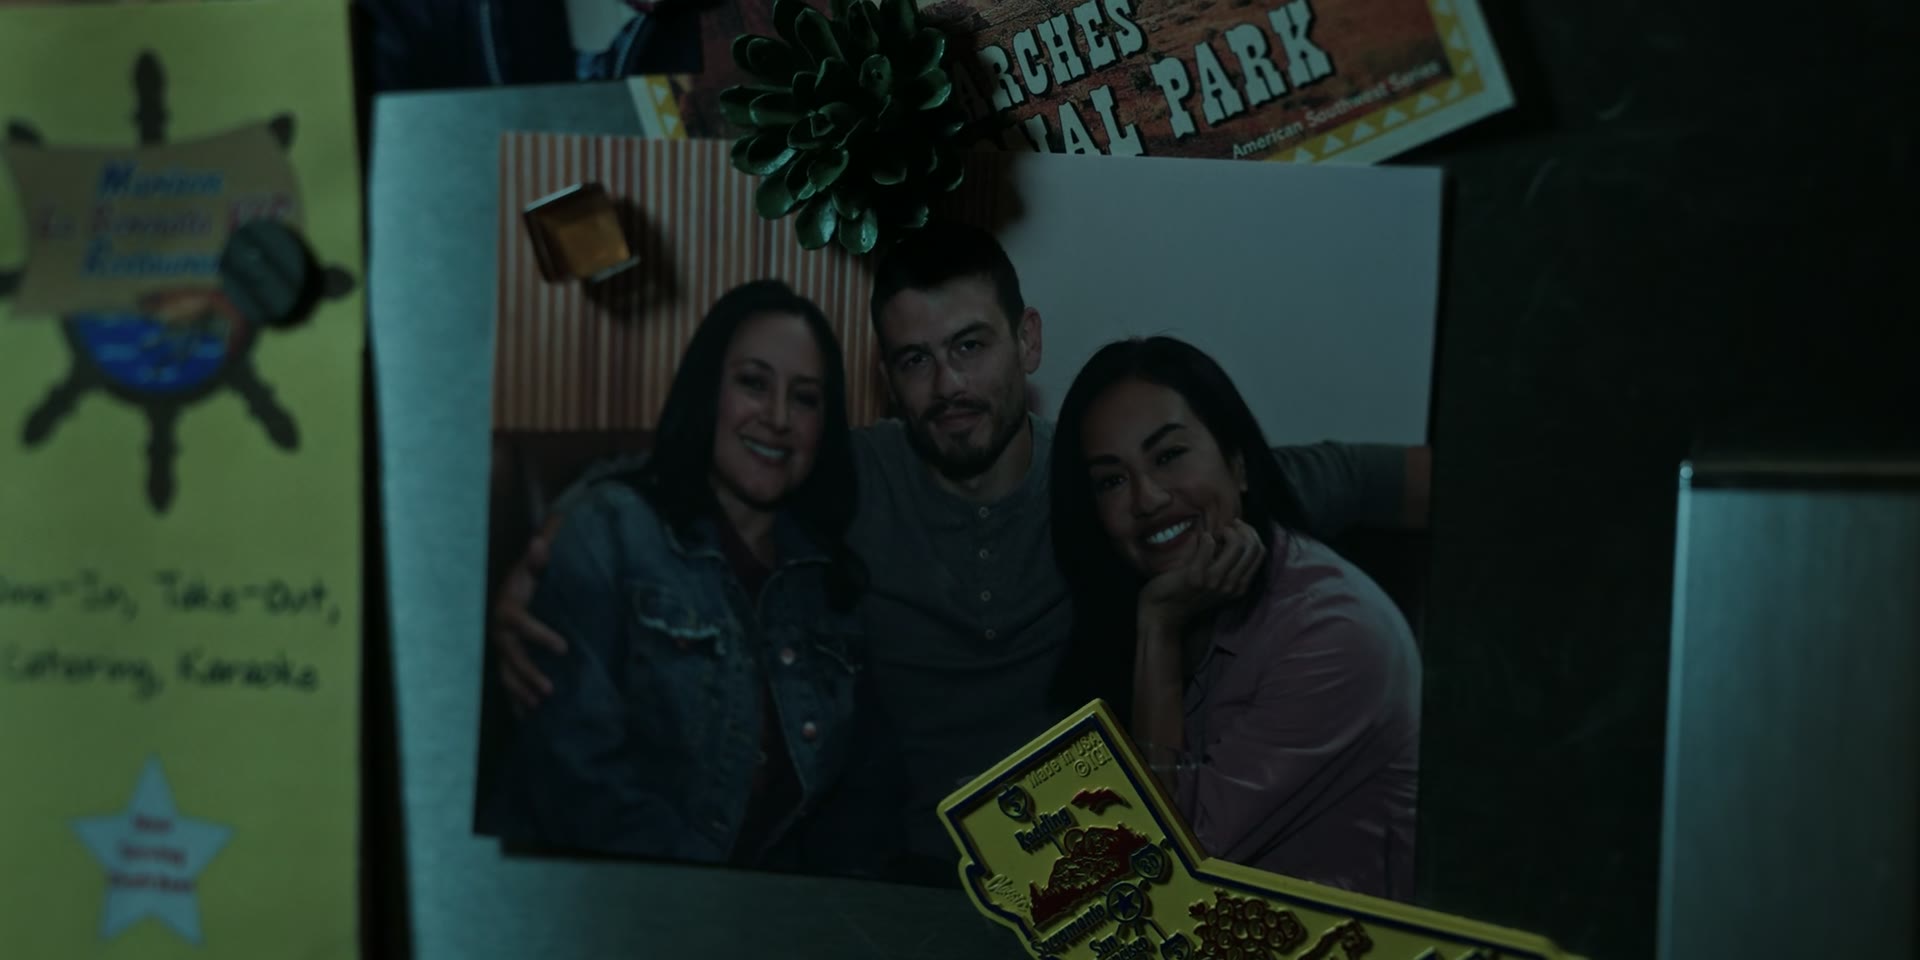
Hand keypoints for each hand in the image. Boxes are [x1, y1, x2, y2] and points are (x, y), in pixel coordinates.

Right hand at [490, 512, 568, 711]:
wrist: (513, 585)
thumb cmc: (529, 575)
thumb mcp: (533, 564)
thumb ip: (538, 557)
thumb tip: (539, 543)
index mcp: (508, 608)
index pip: (521, 624)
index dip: (539, 636)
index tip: (563, 648)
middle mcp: (499, 631)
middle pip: (510, 656)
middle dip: (528, 674)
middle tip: (550, 691)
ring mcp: (500, 647)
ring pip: (505, 673)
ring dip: (519, 691)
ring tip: (537, 708)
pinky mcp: (504, 658)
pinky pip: (507, 681)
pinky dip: (514, 699)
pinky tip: (525, 718)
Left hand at [1137, 520, 1265, 635]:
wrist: (1164, 611)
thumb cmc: (1189, 593)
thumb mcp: (1218, 584)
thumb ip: (1231, 567)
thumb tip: (1238, 536)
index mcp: (1240, 587)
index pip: (1260, 552)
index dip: (1251, 534)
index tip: (1238, 527)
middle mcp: (1231, 586)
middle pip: (1252, 547)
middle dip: (1242, 529)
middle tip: (1227, 526)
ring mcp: (1214, 583)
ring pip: (1236, 546)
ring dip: (1226, 532)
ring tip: (1215, 534)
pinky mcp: (1195, 577)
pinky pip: (1209, 545)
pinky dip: (1206, 538)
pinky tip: (1201, 540)